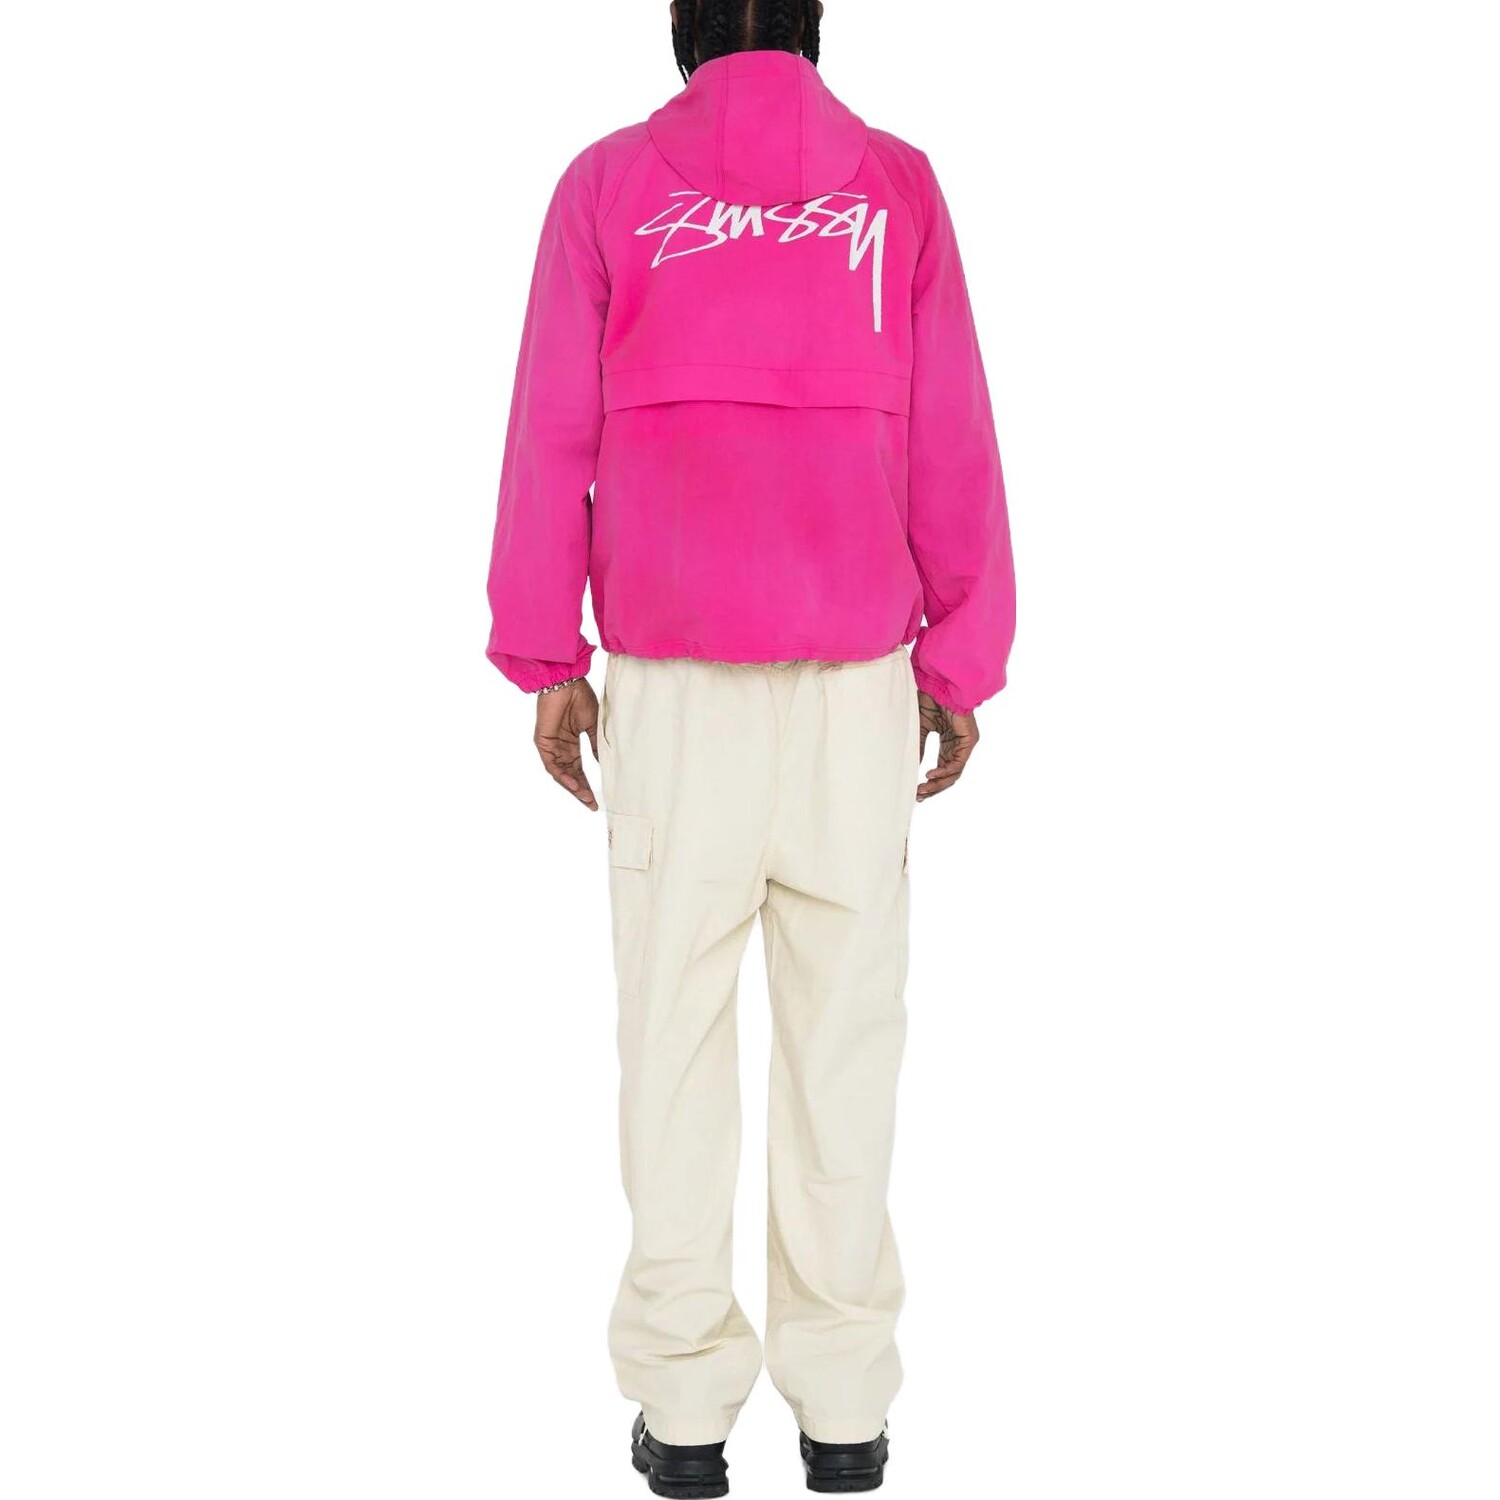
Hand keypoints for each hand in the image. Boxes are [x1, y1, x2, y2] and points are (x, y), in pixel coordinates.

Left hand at [534, 679, 599, 810]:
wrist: (566, 681)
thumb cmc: (580, 697)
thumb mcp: (592, 726)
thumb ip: (596, 746)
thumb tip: (605, 765)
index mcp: (570, 743)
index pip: (578, 770)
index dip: (587, 784)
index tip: (597, 799)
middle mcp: (559, 747)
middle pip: (569, 775)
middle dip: (580, 791)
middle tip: (592, 804)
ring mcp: (550, 746)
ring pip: (560, 773)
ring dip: (572, 786)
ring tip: (585, 798)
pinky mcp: (543, 742)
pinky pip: (551, 764)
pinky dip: (562, 775)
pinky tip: (573, 784)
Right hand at [917, 692, 979, 801]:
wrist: (938, 685)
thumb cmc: (928, 702)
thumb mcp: (919, 730)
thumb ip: (918, 749)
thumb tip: (908, 770)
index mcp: (947, 744)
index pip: (941, 770)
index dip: (930, 783)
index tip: (916, 792)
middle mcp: (957, 746)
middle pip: (948, 776)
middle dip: (933, 788)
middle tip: (918, 796)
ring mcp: (965, 744)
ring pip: (954, 773)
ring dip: (938, 784)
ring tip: (922, 790)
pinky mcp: (970, 741)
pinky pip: (958, 763)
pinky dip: (944, 772)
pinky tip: (930, 775)